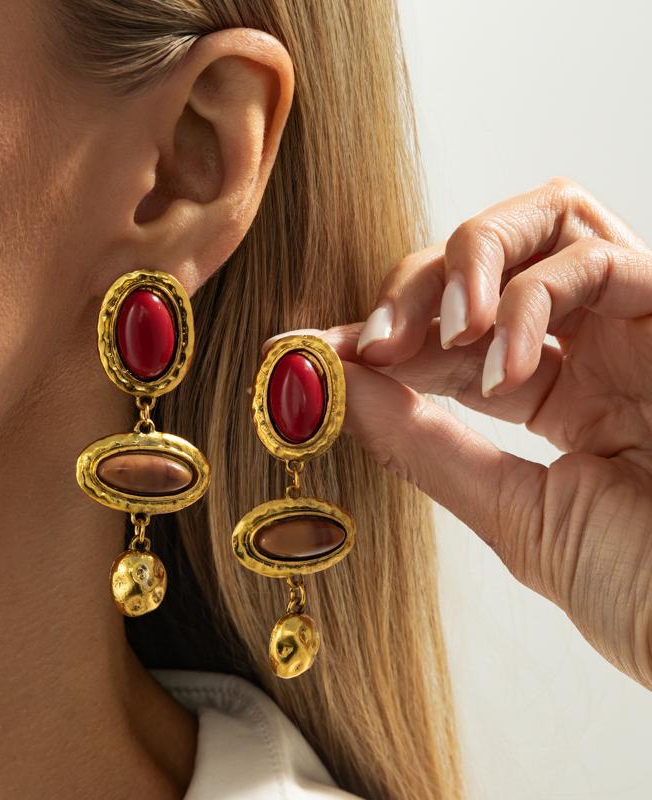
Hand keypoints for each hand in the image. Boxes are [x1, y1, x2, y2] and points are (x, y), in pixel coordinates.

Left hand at [323, 177, 651, 689]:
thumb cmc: (645, 588)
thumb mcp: (516, 516)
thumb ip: (424, 446)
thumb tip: (334, 388)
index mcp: (556, 400)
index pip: (451, 340)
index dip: (382, 337)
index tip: (311, 350)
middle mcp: (593, 351)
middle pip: (485, 264)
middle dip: (415, 291)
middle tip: (370, 342)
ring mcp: (637, 324)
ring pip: (542, 225)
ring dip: (469, 266)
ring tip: (444, 337)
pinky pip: (596, 259)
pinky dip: (532, 298)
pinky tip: (506, 369)